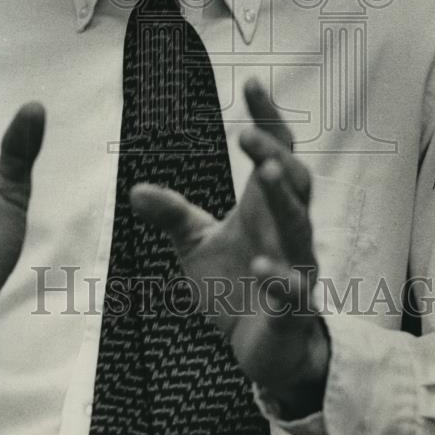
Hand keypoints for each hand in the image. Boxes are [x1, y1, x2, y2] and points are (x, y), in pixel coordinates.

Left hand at [131, 78, 328, 414]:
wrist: (264, 351)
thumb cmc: (236, 287)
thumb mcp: (196, 245)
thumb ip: (173, 215)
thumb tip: (135, 189)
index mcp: (265, 209)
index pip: (278, 152)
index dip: (268, 119)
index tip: (250, 83)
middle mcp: (287, 232)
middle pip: (295, 182)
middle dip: (274, 156)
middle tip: (247, 134)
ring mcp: (295, 269)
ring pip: (299, 228)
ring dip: (284, 200)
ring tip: (267, 173)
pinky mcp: (292, 311)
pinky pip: (293, 291)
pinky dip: (280, 278)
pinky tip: (261, 268)